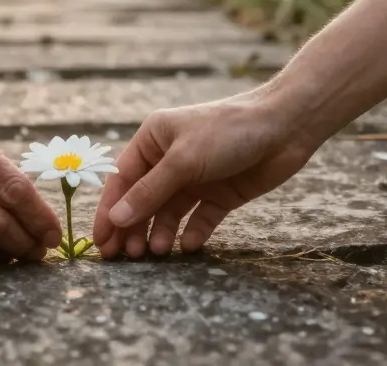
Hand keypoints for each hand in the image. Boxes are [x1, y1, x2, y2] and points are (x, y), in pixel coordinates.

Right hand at [92, 89, 321, 257]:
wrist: (284, 127)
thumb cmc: (226, 131)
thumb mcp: (183, 161)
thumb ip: (149, 192)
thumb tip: (116, 219)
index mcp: (153, 140)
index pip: (123, 180)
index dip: (110, 211)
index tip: (101, 241)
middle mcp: (170, 159)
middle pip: (143, 199)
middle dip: (134, 227)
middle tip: (125, 258)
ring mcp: (196, 178)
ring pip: (170, 212)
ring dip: (161, 231)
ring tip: (157, 252)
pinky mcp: (220, 194)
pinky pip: (200, 218)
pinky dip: (193, 232)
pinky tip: (188, 244)